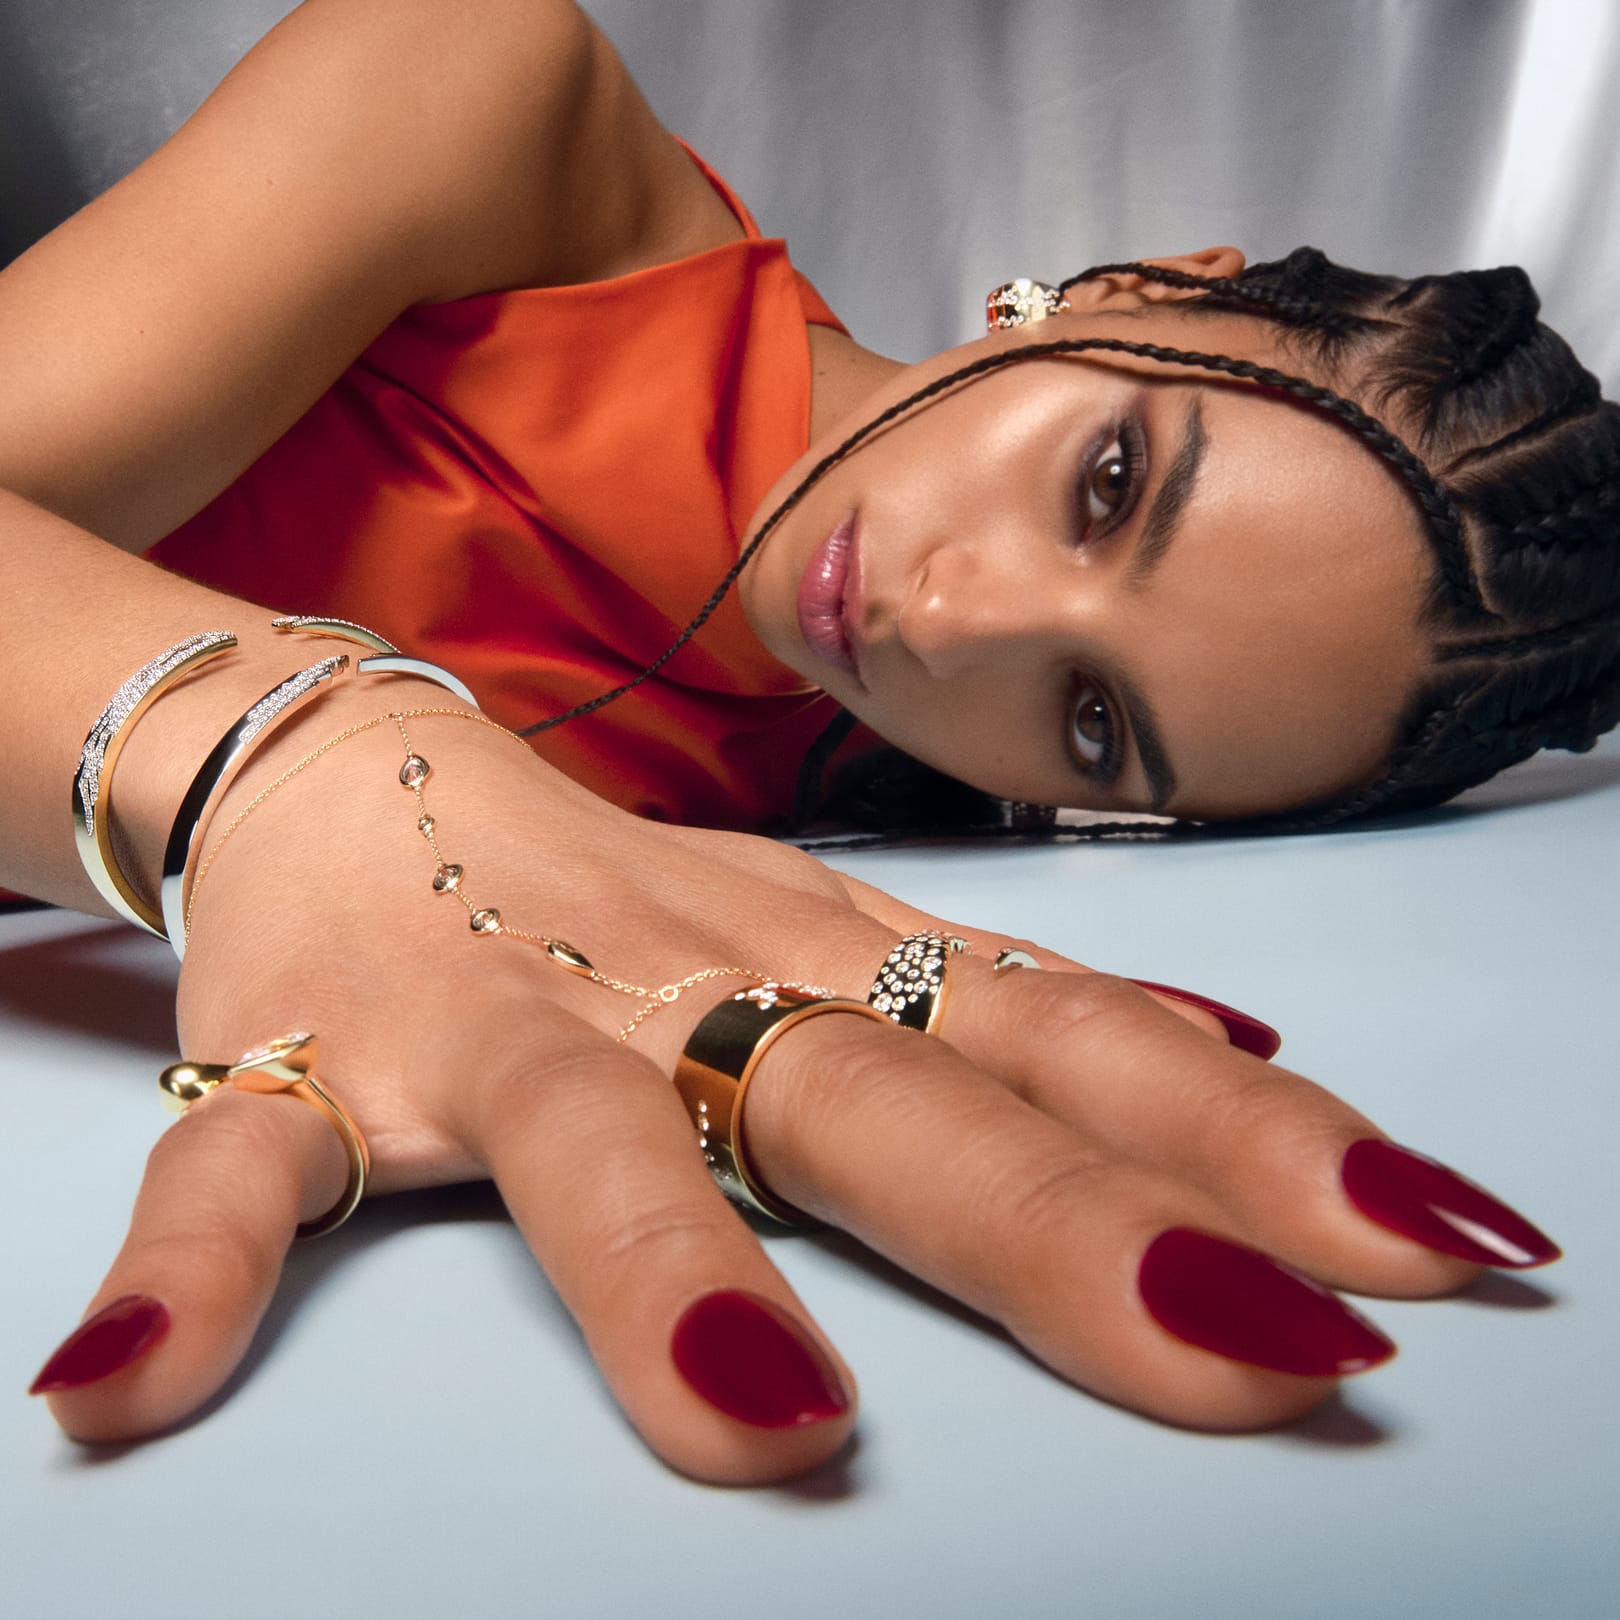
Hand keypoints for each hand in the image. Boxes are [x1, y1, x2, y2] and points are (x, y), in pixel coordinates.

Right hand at [29, 696, 1558, 1481]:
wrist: (353, 750)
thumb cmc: (610, 879)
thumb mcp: (826, 927)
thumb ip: (1010, 999)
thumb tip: (1239, 1047)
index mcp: (817, 959)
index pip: (1070, 1039)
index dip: (1252, 1137)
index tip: (1430, 1239)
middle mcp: (683, 986)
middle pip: (897, 1103)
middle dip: (1078, 1234)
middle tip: (1269, 1359)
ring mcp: (495, 1030)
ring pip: (596, 1147)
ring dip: (669, 1285)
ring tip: (774, 1432)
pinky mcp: (299, 1070)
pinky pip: (229, 1183)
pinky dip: (186, 1287)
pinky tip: (130, 1400)